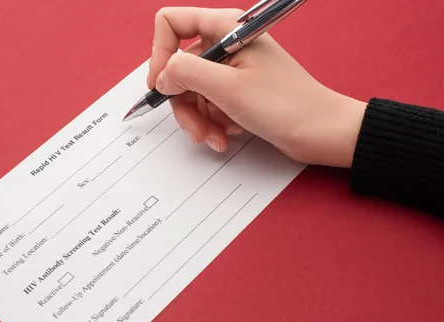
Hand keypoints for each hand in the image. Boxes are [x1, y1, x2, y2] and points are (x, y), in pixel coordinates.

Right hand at [148, 7, 367, 167]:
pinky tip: (229, 135)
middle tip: (196, 129)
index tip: (162, 86)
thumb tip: (162, 76)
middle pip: (180, 67)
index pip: (172, 24)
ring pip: (192, 92)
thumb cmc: (284, 105)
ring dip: (199, 120)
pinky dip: (213, 124)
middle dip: (184, 103)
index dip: (160, 54)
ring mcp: (232, 70)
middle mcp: (226, 45)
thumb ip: (185, 73)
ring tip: (216, 137)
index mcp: (225, 29)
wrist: (321, 132)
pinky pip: (209, 106)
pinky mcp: (237, 92)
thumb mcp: (227, 87)